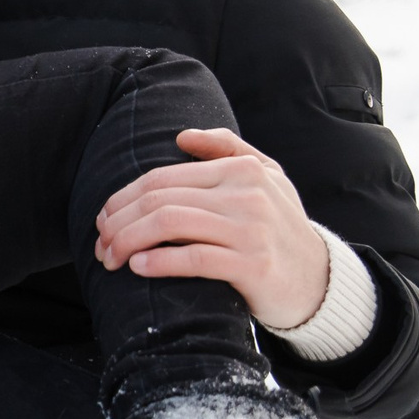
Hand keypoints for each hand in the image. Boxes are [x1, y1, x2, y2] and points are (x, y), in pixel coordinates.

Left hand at [93, 128, 329, 329]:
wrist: (318, 280)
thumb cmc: (279, 228)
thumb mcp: (266, 178)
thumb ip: (228, 150)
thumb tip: (182, 137)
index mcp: (242, 170)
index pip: (162, 179)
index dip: (123, 198)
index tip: (103, 219)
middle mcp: (247, 194)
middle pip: (159, 200)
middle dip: (118, 222)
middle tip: (99, 245)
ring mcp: (251, 229)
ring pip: (169, 224)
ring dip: (128, 241)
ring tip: (110, 259)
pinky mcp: (254, 265)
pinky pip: (194, 258)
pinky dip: (158, 261)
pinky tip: (137, 267)